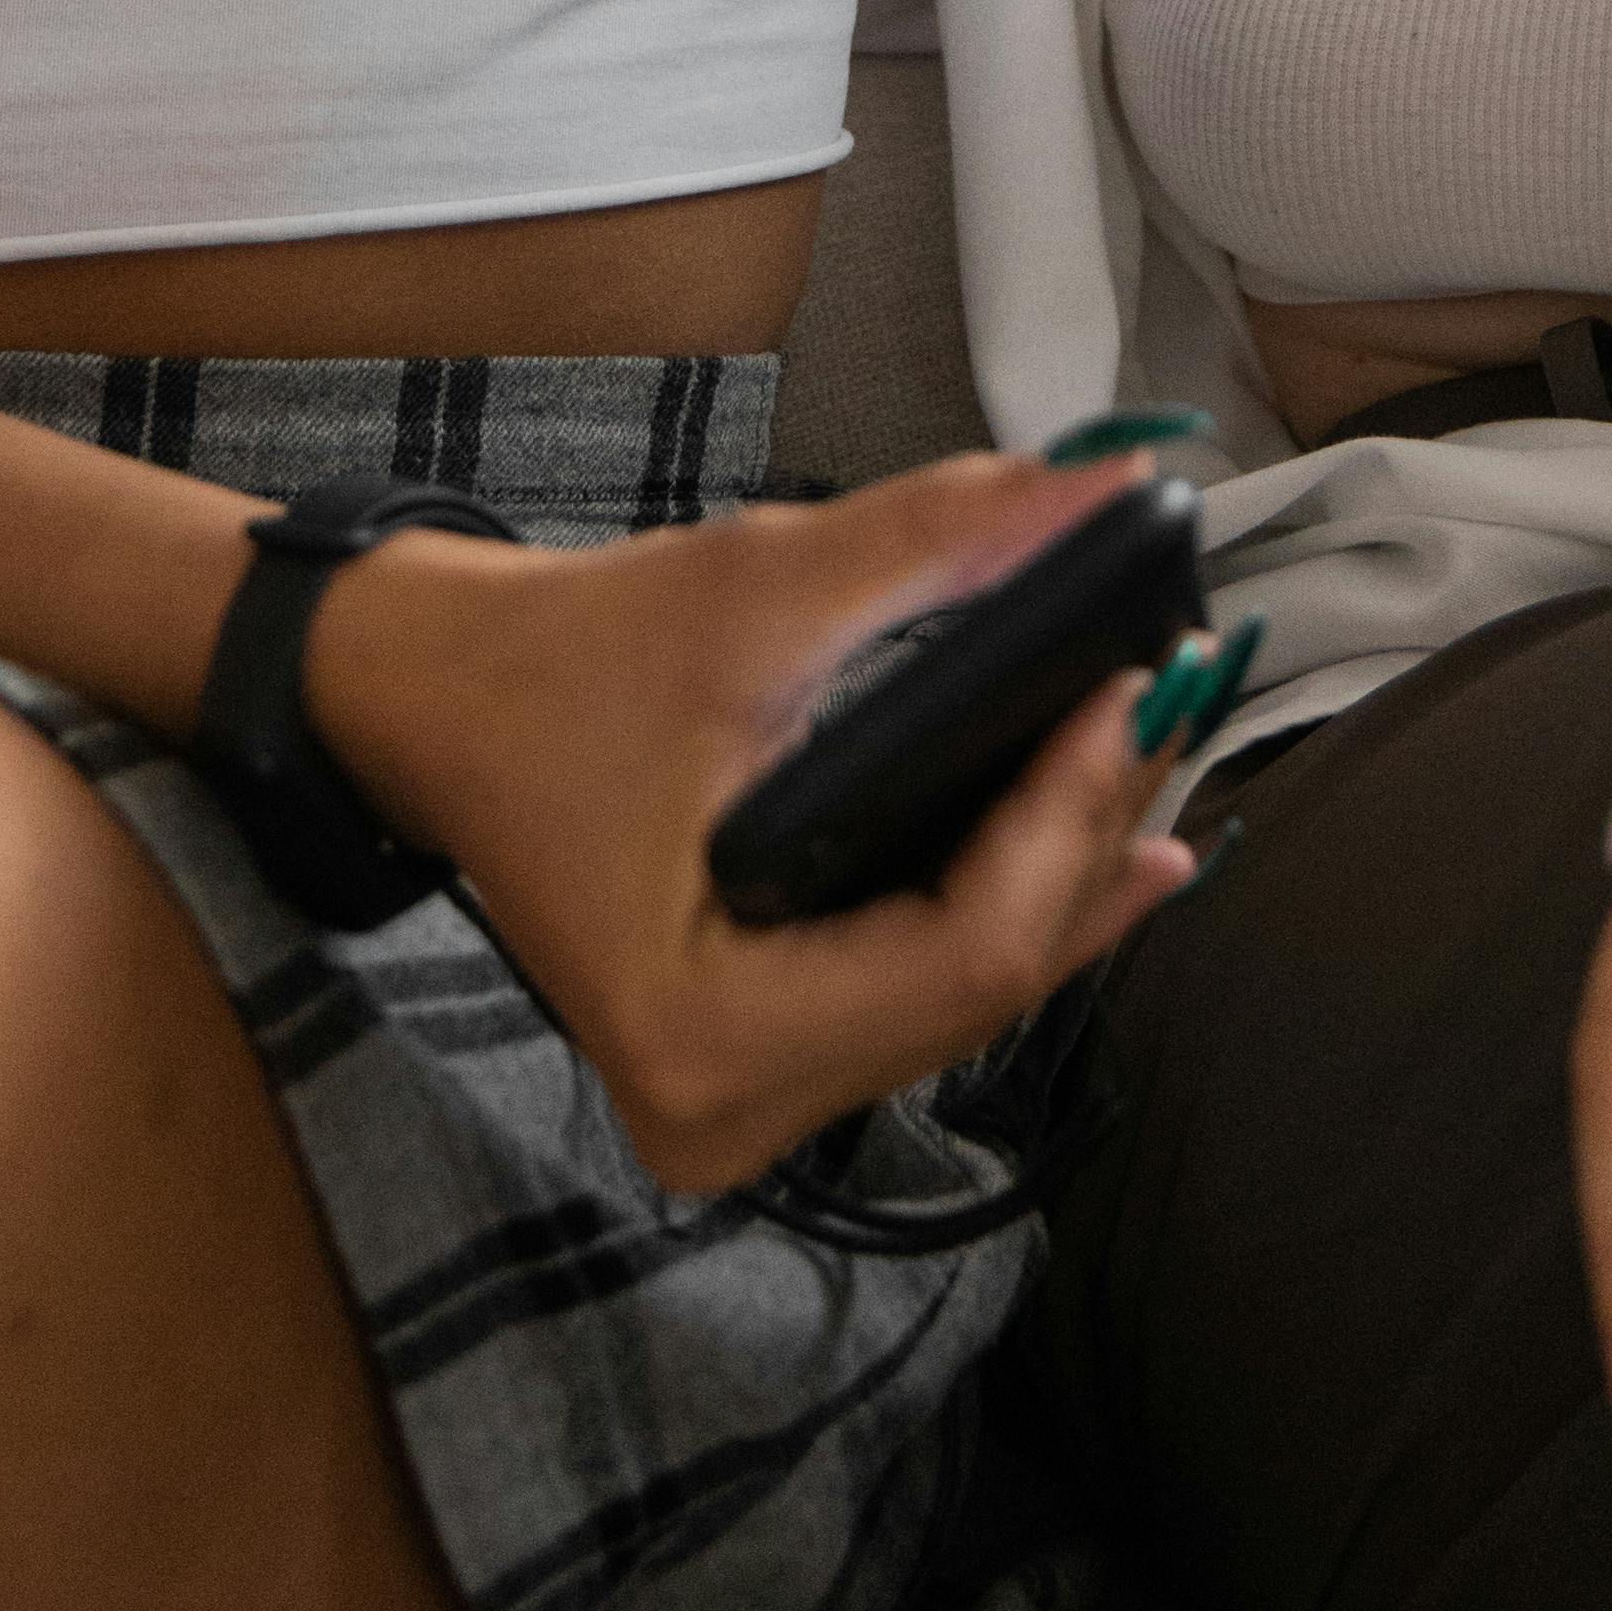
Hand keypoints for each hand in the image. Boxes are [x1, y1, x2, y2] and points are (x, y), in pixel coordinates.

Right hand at [304, 459, 1197, 1192]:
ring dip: (1062, 872)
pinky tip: (1084, 834)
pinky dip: (1001, 907)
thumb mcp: (750, 590)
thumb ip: (933, 547)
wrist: (436, 702)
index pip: (964, 953)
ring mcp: (736, 1113)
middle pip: (980, 989)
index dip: (1068, 817)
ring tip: (1144, 744)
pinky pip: (919, 1000)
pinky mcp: (753, 1071)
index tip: (1134, 685)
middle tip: (1174, 694)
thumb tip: (1106, 493)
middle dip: (1085, 837)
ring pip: (965, 1002)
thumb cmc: (562, 661)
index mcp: (702, 1035)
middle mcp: (723, 1117)